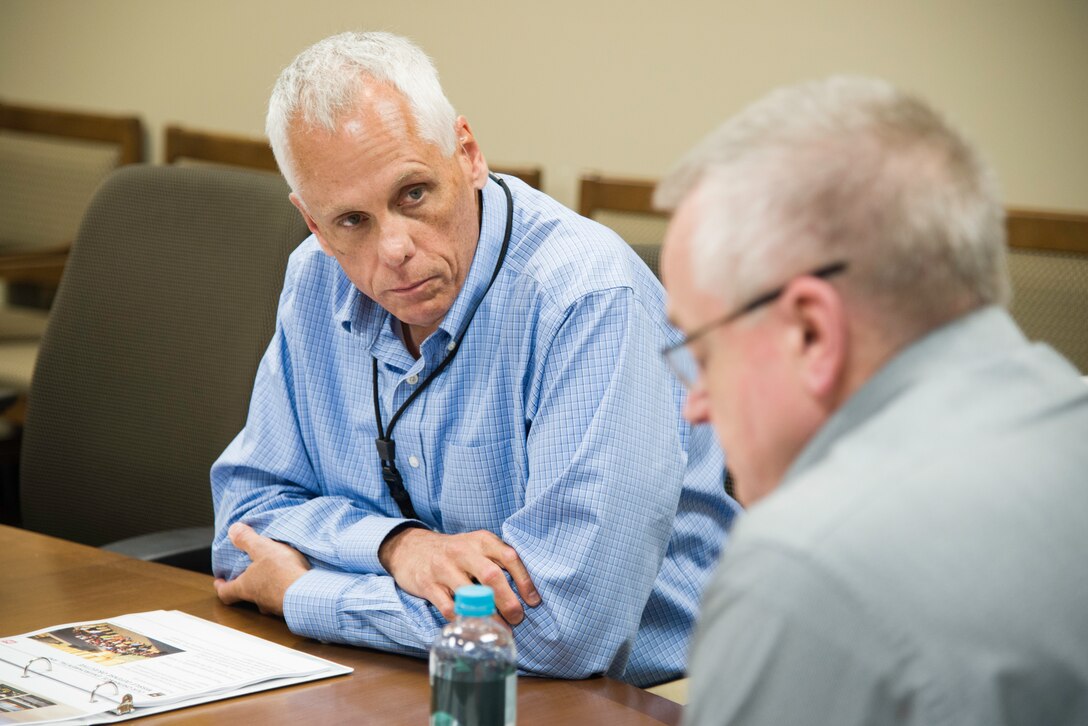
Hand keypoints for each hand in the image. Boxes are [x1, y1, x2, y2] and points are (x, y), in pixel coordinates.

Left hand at [213, 523, 310, 615]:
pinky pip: (285, 599)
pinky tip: (294, 583)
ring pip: (267, 599)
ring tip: (278, 576)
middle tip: (253, 575)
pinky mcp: (291, 607)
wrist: (307, 593)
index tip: (219, 582)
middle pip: (247, 596)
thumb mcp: (262, 549)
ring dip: (270, 588)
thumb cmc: (282, 572)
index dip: (221, 586)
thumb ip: (247, 539)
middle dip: (249, 585)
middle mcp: (258, 600)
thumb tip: (233, 530)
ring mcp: (275, 605)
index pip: (226, 592)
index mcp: (246, 587)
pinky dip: (286, 591)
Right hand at [379, 528, 540, 624]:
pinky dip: (463, 620)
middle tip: (517, 618)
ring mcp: (443, 568)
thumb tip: (526, 591)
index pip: (509, 557)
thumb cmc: (454, 552)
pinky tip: (473, 627)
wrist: (411, 548)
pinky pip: (449, 607)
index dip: (524, 580)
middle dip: (508, 601)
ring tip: (500, 629)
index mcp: (481, 540)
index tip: (533, 601)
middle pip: (492, 576)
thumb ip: (498, 560)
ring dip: (489, 616)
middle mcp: (463, 551)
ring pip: (471, 595)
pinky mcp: (428, 585)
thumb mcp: (476, 546)